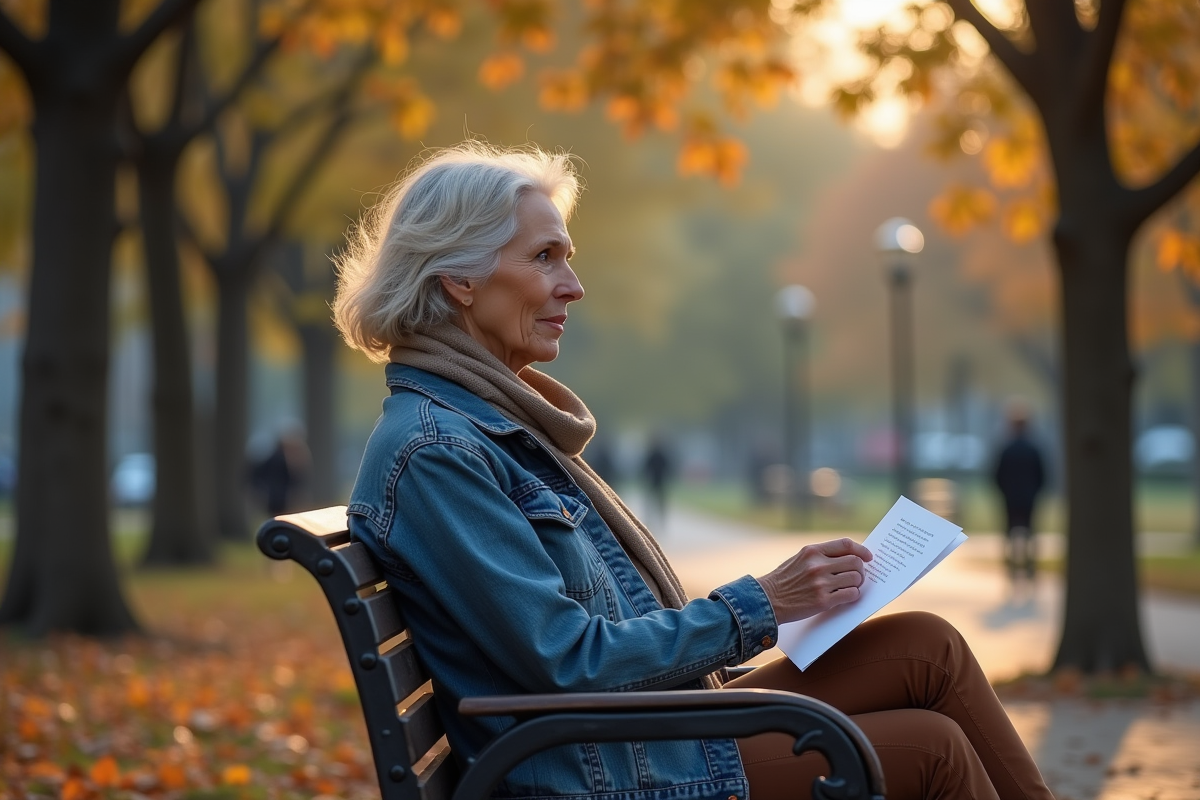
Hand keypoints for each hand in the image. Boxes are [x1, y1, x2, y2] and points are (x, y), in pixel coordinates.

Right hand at [755, 538, 872, 623]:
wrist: (766, 600)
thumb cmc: (783, 580)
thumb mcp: (799, 559)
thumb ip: (820, 556)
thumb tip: (846, 558)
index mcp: (812, 551)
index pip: (845, 544)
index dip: (861, 550)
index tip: (868, 557)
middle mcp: (818, 565)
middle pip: (855, 562)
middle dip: (861, 570)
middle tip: (857, 576)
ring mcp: (821, 583)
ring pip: (856, 578)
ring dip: (857, 584)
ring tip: (851, 587)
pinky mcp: (823, 600)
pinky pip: (850, 595)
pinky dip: (853, 596)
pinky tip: (846, 597)